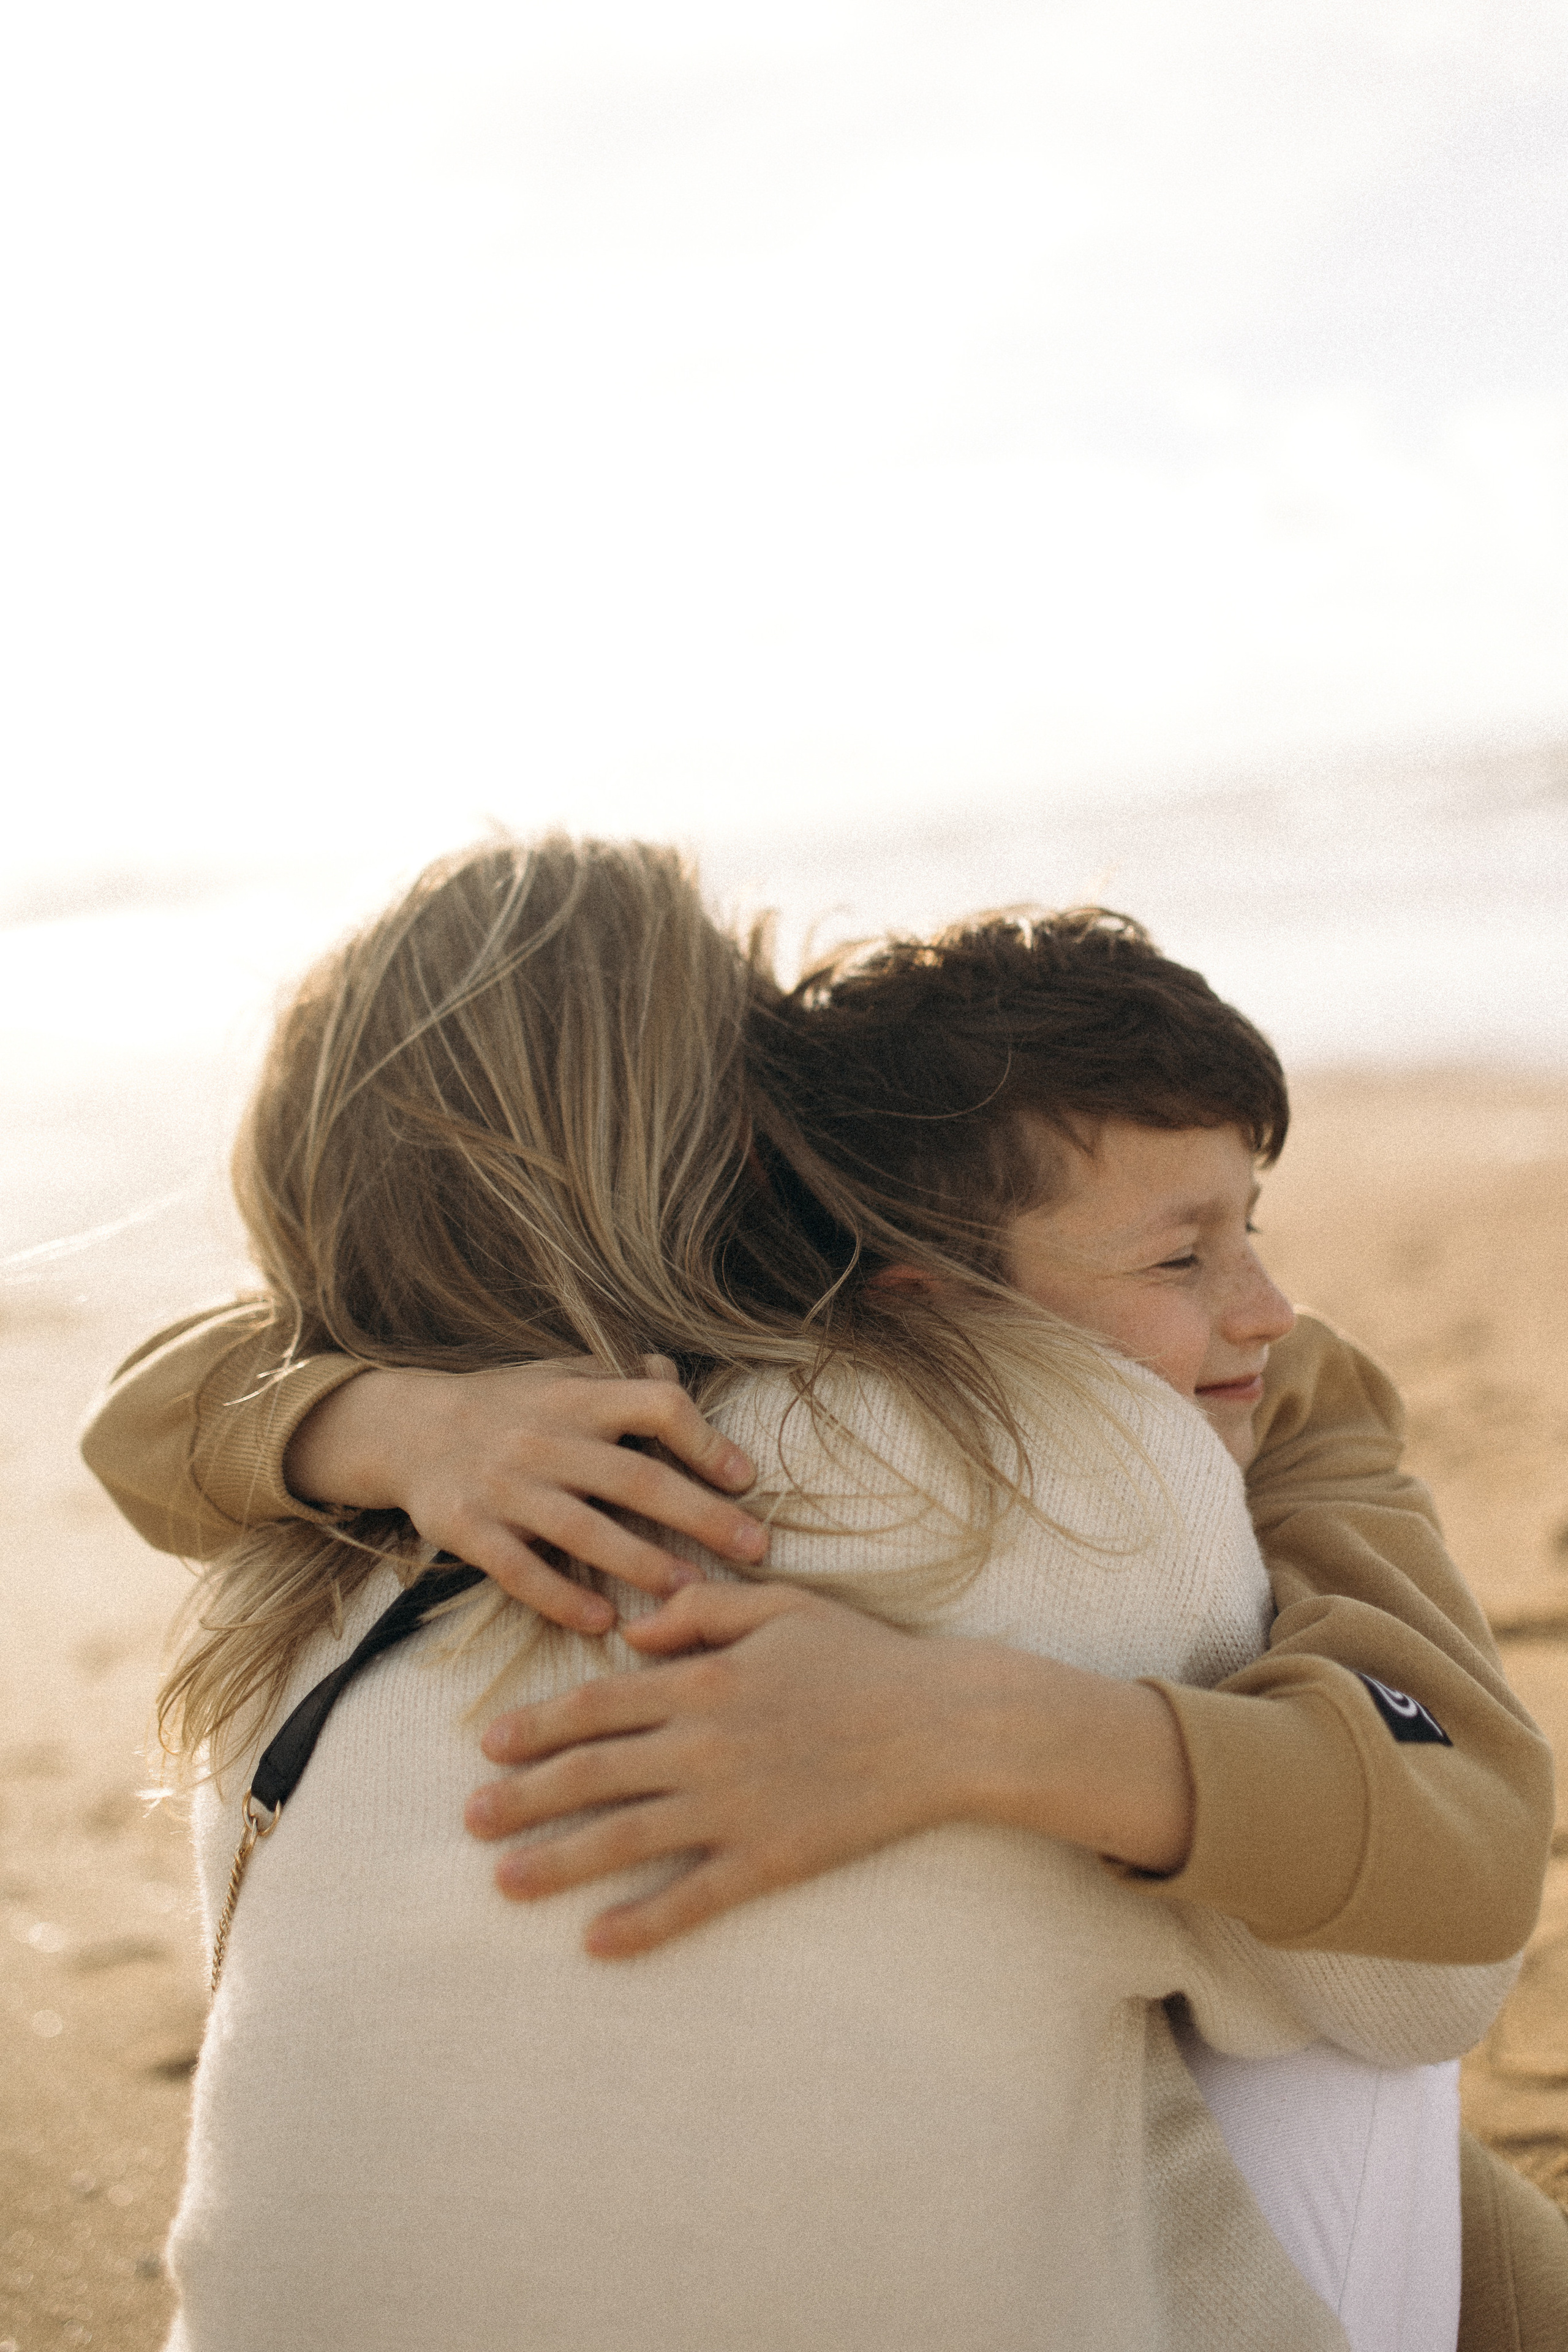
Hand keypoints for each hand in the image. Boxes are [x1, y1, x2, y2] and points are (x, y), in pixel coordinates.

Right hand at [283, 1358, 765, 1634]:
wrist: (406, 1428)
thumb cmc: (505, 1406)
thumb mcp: (559, 1376)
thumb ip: (617, 1377)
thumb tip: (673, 1374)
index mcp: (577, 1397)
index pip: (656, 1406)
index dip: (705, 1440)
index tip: (745, 1478)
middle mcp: (545, 1439)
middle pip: (635, 1477)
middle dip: (701, 1515)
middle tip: (755, 1547)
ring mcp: (506, 1487)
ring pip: (585, 1530)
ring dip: (643, 1563)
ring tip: (692, 1592)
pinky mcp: (469, 1530)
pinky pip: (521, 1571)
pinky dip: (562, 1597)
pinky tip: (604, 1620)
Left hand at [466, 1582, 975, 1953]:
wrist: (945, 1724)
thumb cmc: (866, 1658)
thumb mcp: (782, 1607)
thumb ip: (701, 1613)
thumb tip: (632, 1635)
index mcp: (705, 1681)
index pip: (596, 1704)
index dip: (536, 1726)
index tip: (488, 1745)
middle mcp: (705, 1744)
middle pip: (592, 1772)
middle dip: (524, 1797)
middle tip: (469, 1820)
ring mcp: (735, 1806)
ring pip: (625, 1839)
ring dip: (557, 1862)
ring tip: (503, 1883)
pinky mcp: (770, 1858)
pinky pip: (693, 1898)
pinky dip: (642, 1923)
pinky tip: (596, 1943)